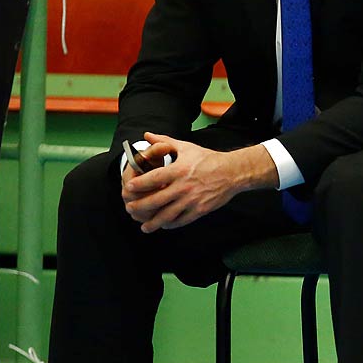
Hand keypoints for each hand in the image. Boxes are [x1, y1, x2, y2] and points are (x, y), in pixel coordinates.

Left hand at [122, 133, 270, 232]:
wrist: (233, 172)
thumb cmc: (209, 159)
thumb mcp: (186, 147)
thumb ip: (164, 142)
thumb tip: (146, 135)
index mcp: (179, 170)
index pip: (154, 179)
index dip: (139, 184)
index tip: (129, 188)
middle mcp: (184, 186)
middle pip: (156, 200)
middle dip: (140, 206)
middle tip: (130, 209)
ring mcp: (192, 200)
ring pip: (167, 215)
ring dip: (153, 222)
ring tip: (144, 226)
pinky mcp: (200, 210)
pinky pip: (182, 220)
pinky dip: (170, 224)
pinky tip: (164, 225)